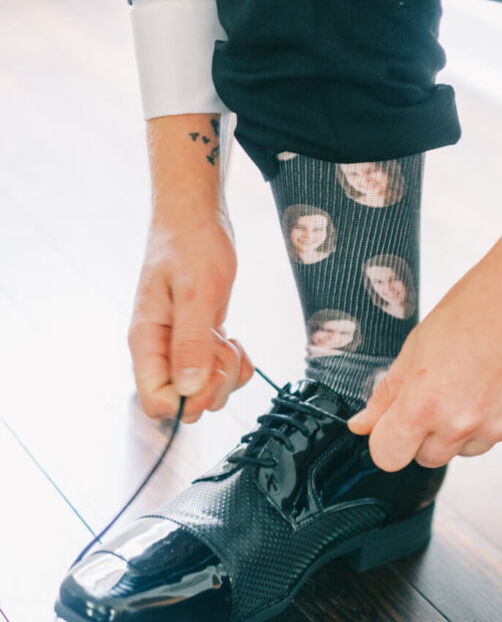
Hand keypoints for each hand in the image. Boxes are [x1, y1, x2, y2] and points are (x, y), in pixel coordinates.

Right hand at [127, 209, 253, 423]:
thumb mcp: (196, 291)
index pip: (156, 402)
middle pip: (185, 403)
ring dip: (226, 372)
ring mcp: (178, 348)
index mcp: (147, 342)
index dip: (188, 399)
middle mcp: (160, 351)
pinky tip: (233, 339)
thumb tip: (187, 388)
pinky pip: (217, 373)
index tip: (209, 370)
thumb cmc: (190, 244)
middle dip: (214, 385)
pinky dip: (234, 365)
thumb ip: (190, 341)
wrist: (195, 217)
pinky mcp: (198, 342)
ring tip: (226, 337)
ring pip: (204, 390)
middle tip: (221, 346)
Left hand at [346, 231, 501, 470]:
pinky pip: (494, 436)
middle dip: (421, 434)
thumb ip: (388, 392)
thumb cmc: (477, 305)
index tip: (390, 424)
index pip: (388, 456)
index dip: (385, 440)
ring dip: (457, 430)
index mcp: (425, 402)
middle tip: (433, 393)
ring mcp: (497, 427)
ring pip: (461, 451)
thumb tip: (363, 424)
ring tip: (468, 382)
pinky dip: (489, 417)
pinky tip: (494, 380)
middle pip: (425, 458)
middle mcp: (461, 423)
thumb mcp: (417, 344)